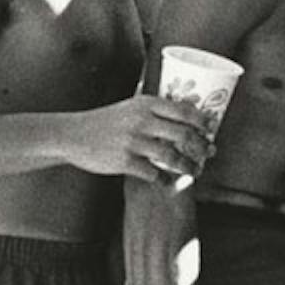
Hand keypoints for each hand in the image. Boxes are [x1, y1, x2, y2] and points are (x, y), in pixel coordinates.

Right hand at [76, 95, 214, 182]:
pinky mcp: (125, 161)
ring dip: (189, 166)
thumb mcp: (130, 106)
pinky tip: (168, 181)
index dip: (202, 121)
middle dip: (202, 146)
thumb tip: (184, 107)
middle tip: (210, 152)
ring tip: (195, 170)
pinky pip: (154, 173)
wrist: (73, 135)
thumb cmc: (105, 121)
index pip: (184, 110)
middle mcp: (141, 120)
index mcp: (146, 104)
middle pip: (184, 134)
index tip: (212, 129)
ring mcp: (133, 142)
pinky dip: (165, 179)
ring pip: (172, 156)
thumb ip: (153, 107)